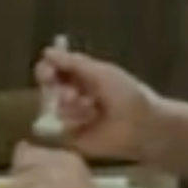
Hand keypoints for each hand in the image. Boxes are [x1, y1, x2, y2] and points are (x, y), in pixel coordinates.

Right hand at [33, 47, 159, 161]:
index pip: (54, 69)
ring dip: (72, 106)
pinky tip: (91, 121)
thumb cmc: (127, 94)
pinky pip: (59, 127)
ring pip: (55, 107)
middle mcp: (75, 94)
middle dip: (57, 89)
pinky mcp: (73, 136)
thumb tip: (47, 52)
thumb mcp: (102, 73)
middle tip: (71, 94)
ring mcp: (73, 116)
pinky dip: (74, 122)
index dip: (46, 70)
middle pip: (49, 88)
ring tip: (93, 107)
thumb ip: (74, 63)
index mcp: (83, 76)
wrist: (141, 124)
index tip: (47, 72)